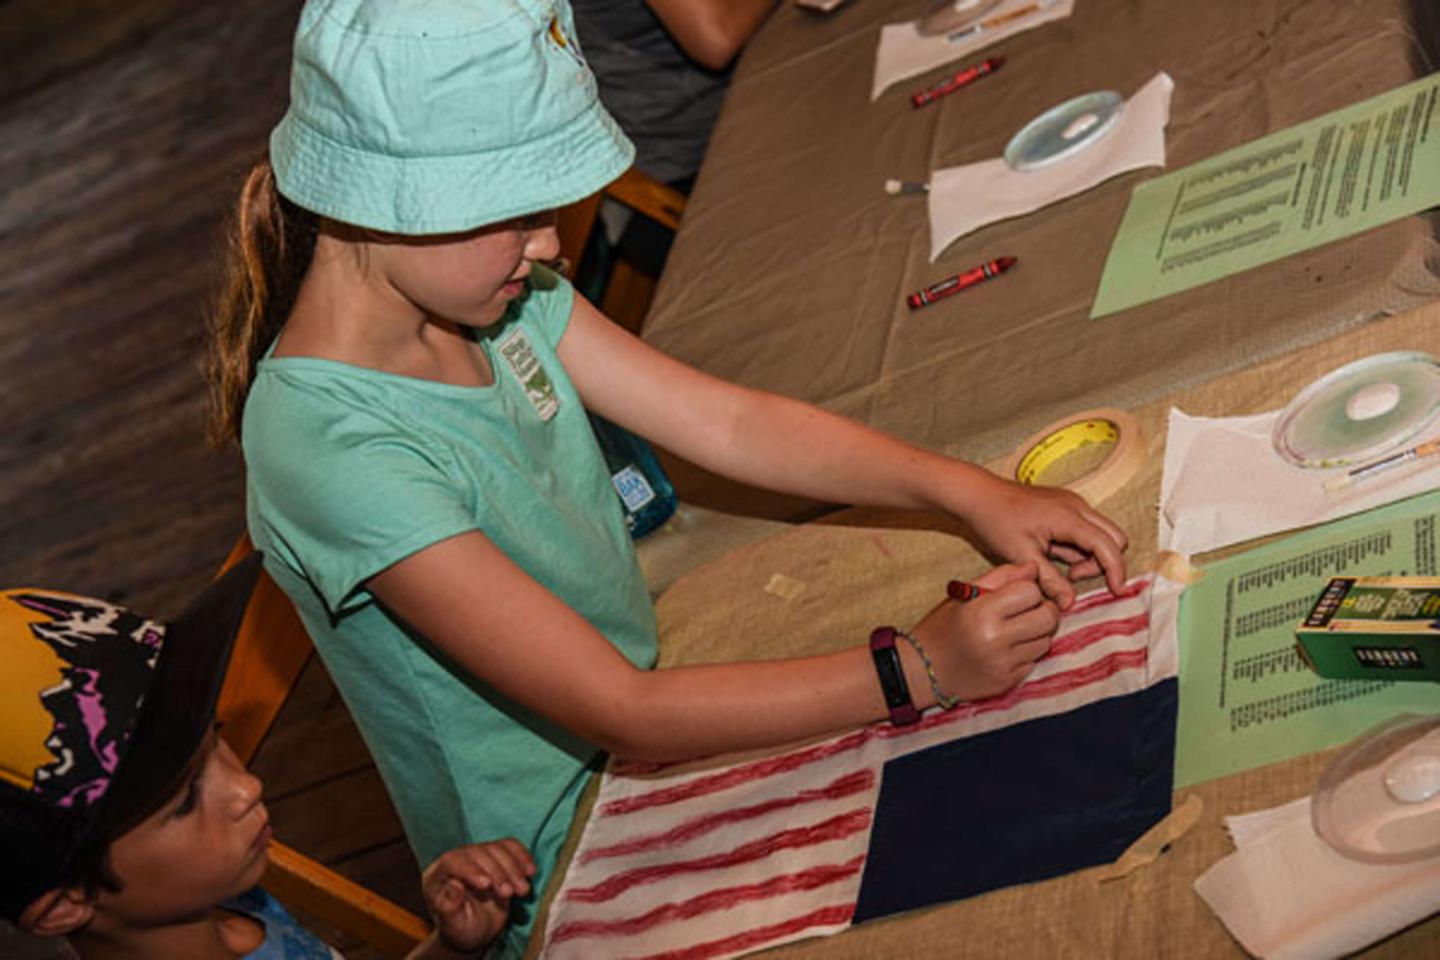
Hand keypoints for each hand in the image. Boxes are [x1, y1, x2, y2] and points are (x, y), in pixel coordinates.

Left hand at [421, 839, 535, 956]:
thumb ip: (449, 907)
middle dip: (498, 872)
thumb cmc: (460, 929)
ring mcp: (478, 856)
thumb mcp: (453, 925)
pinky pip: (511, 847)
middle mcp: (458, 860)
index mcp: (439, 875)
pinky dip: (523, 857)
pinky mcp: (497, 857)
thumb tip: (454, 886)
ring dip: (514, 868)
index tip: (487, 884)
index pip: (454, 861)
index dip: (471, 869)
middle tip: (509, 893)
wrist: (475, 930)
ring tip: (522, 890)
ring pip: (497, 848)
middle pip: (479, 853)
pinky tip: (530, 871)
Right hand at [909, 563, 1058, 701]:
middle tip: (1029, 610)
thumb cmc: (943, 626)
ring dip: (1037, 632)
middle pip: (1048, 617)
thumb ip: (1001, 577)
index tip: (1018, 594)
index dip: (1028, 589)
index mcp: (983, 612)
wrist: (923, 669)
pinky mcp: (1008, 682)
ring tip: (1017, 629)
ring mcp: (1004, 663)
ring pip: (1045, 641)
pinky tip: (1008, 649)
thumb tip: (1033, 568)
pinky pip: (1034, 661)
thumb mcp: (964, 594)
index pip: (1031, 592)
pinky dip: (1027, 653)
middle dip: (1043, 609)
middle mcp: (996, 639)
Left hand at [956, 474, 1127, 608]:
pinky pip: (1086, 527)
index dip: (1117, 570)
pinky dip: (1078, 546)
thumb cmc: (996, 521)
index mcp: (1068, 517)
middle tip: (1073, 576)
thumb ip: (1049, 580)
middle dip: (1103, 562)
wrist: (978, 495)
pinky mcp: (1065, 505)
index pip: (1108, 545)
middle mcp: (1076, 506)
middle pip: (1114, 537)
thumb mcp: (1021, 556)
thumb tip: (1070, 604)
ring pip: (1101, 532)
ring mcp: (1072, 503)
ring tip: (1058, 565)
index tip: (1117, 591)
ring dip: (1089, 555)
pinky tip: (1053, 553)